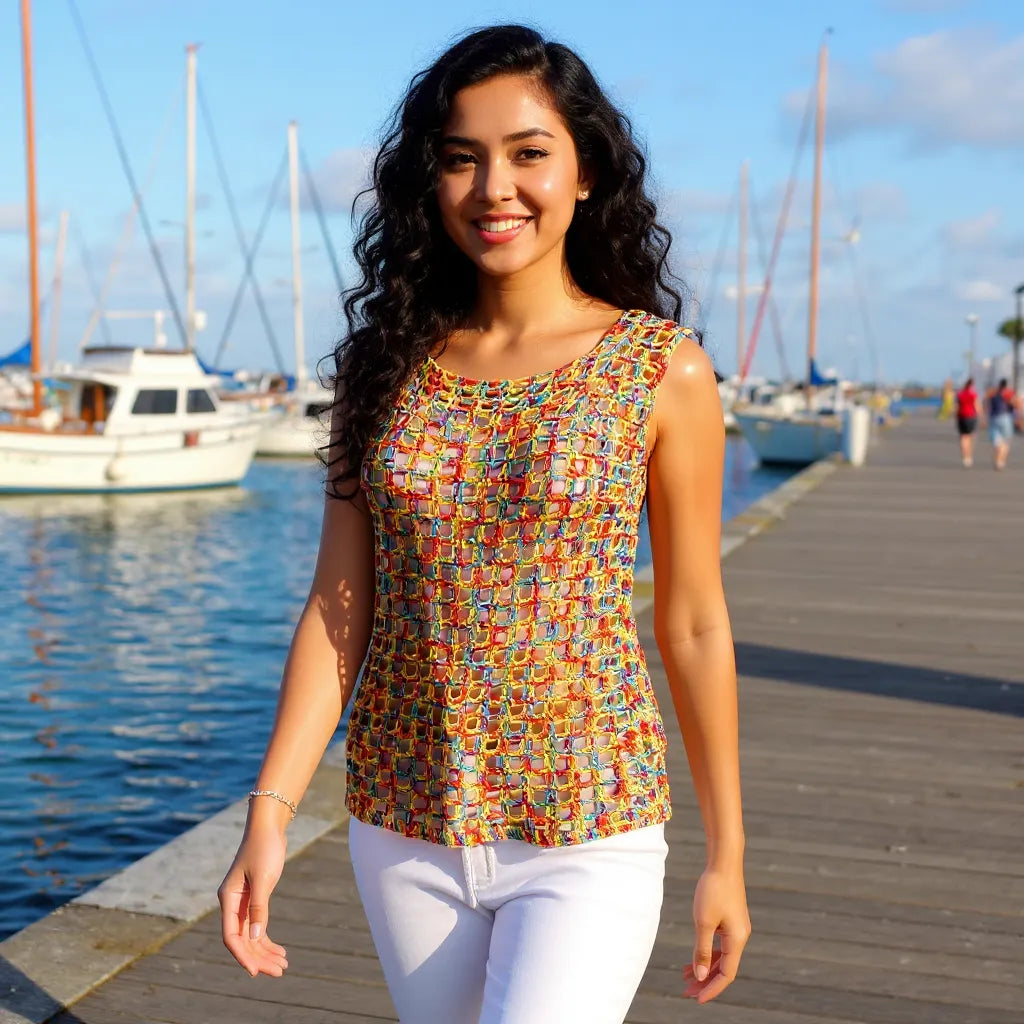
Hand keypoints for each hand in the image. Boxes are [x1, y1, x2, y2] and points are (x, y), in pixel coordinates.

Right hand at [217, 824, 289, 977]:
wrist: (268, 827)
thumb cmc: (263, 848)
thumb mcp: (263, 878)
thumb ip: (258, 908)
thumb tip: (254, 938)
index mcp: (228, 899)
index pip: (231, 936)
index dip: (243, 955)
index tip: (256, 971)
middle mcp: (232, 904)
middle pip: (242, 940)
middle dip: (259, 958)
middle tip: (279, 971)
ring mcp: (243, 903)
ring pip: (251, 936)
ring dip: (265, 952)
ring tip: (284, 966)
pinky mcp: (254, 899)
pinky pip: (258, 926)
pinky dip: (267, 939)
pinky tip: (280, 951)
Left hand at [683, 865, 750, 1002]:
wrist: (724, 861)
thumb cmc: (713, 889)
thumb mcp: (703, 922)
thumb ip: (702, 951)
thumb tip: (701, 976)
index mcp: (737, 940)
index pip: (727, 974)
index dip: (712, 989)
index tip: (696, 999)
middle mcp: (740, 936)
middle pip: (724, 967)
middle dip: (706, 981)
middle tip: (686, 991)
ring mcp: (736, 927)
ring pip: (722, 955)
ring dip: (705, 966)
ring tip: (685, 975)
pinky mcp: (730, 918)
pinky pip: (720, 943)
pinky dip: (708, 952)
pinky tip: (695, 955)